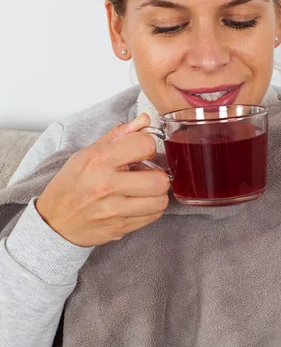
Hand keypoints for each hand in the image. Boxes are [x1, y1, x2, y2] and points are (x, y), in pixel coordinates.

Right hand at [35, 114, 169, 246]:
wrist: (53, 221)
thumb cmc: (72, 184)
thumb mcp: (88, 153)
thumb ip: (119, 134)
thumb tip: (144, 120)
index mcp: (98, 160)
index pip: (145, 144)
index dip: (148, 145)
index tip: (141, 151)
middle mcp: (107, 185)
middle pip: (159, 179)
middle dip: (158, 174)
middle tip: (147, 174)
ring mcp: (114, 210)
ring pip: (160, 201)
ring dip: (157, 194)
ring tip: (145, 190)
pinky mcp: (120, 227)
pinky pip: (153, 216)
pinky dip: (151, 208)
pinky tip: (139, 202)